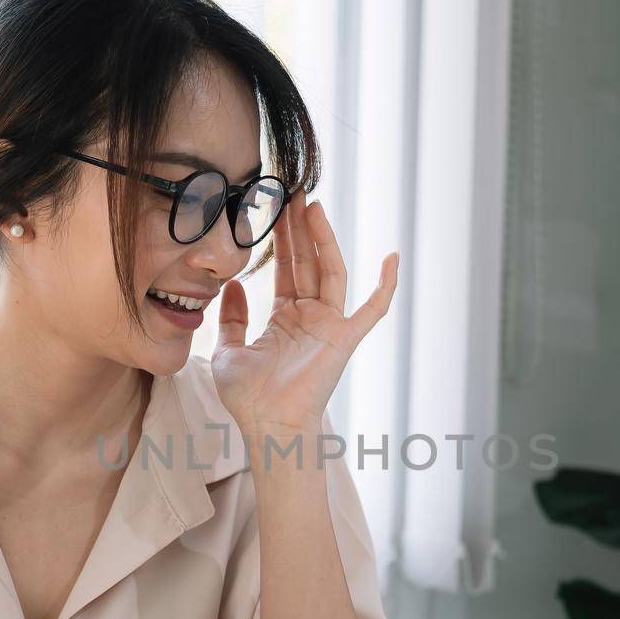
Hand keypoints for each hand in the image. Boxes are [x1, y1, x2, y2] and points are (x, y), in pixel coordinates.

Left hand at [211, 191, 397, 436]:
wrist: (267, 426)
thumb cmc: (249, 398)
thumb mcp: (228, 351)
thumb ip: (231, 318)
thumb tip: (232, 284)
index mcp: (285, 319)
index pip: (285, 269)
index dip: (281, 239)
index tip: (273, 207)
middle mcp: (311, 318)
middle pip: (309, 263)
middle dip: (301, 228)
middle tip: (292, 192)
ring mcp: (330, 326)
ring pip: (331, 272)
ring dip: (324, 240)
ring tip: (312, 206)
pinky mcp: (345, 338)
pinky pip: (372, 309)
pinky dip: (384, 285)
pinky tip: (391, 257)